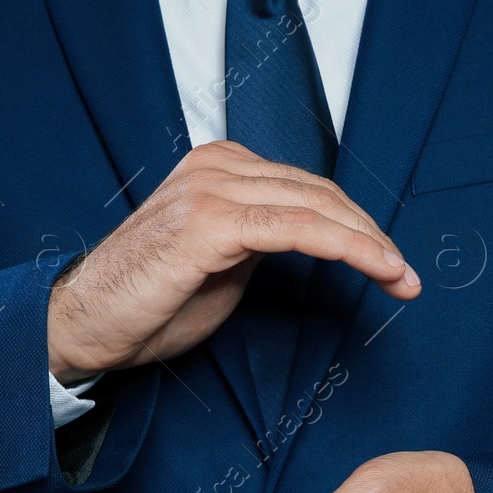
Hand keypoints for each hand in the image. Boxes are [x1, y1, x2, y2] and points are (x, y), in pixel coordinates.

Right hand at [46, 140, 419, 384]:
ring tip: (401, 279)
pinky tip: (374, 268)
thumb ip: (263, 239)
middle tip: (407, 276)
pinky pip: (297, 229)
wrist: (85, 326)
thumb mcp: (221, 263)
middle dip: (372, 235)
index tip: (391, 264)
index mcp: (220, 167)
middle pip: (320, 192)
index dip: (357, 225)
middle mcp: (217, 166)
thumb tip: (311, 240)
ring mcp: (212, 189)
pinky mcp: (210, 223)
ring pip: (316, 207)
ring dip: (369, 245)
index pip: (307, 188)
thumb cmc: (146, 303)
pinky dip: (345, 248)